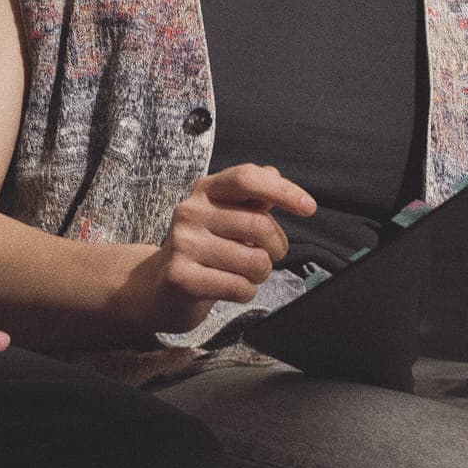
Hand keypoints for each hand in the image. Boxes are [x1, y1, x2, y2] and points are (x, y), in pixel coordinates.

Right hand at [118, 163, 316, 335]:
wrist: (159, 286)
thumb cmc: (202, 248)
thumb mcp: (223, 215)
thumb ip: (250, 197)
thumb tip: (274, 176)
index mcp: (205, 190)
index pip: (247, 178)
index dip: (282, 190)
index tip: (308, 207)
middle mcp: (191, 211)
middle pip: (259, 225)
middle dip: (277, 246)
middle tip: (270, 254)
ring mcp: (184, 244)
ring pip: (254, 261)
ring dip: (260, 273)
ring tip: (244, 272)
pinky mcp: (182, 277)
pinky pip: (239, 287)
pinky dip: (246, 292)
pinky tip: (230, 286)